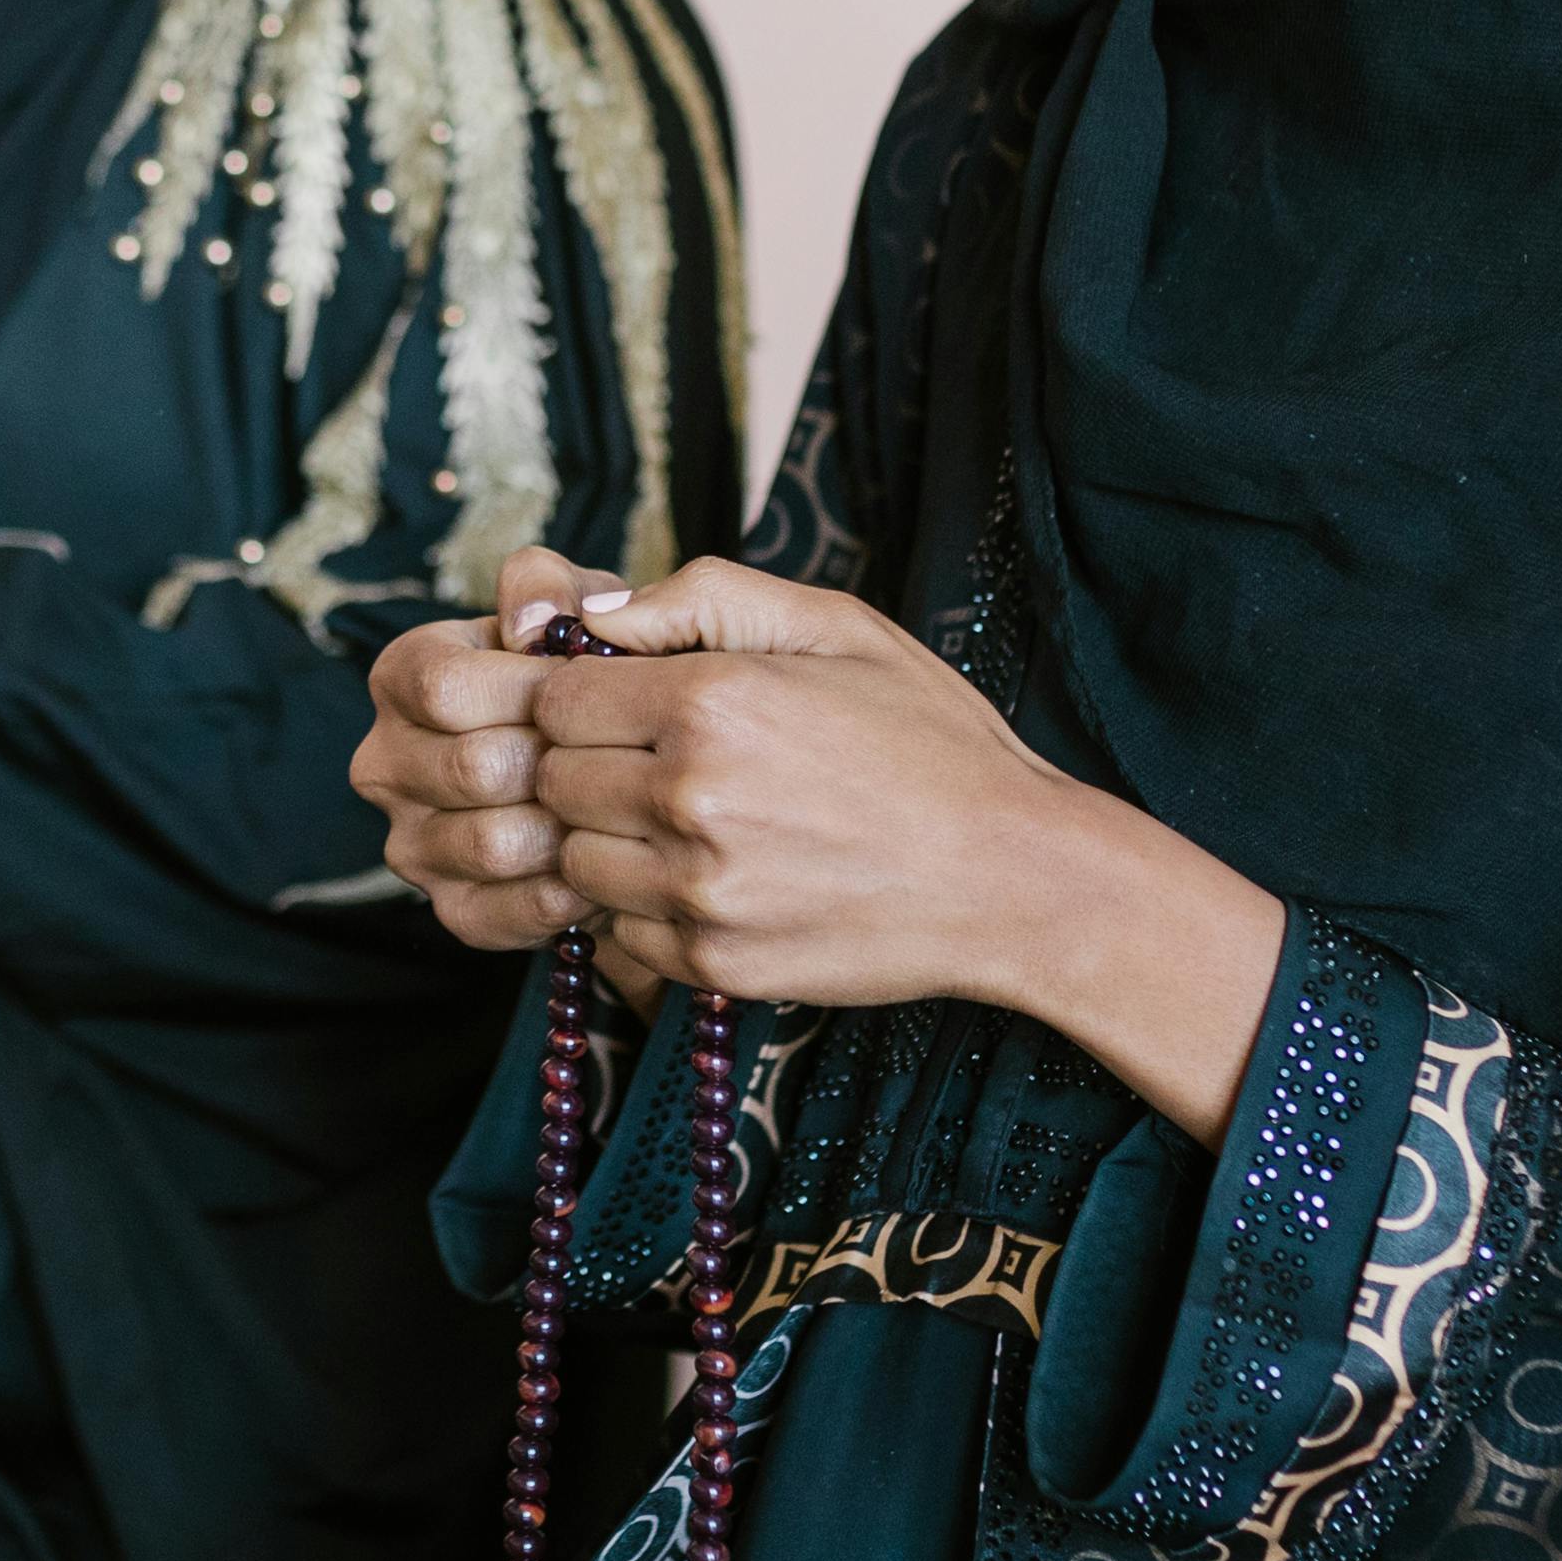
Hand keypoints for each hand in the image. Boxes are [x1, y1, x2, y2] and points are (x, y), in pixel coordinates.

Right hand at [354, 545, 618, 955]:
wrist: (624, 764)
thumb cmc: (593, 673)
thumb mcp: (580, 605)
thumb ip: (551, 588)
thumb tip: (532, 624)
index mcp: (402, 677)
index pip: (445, 689)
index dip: (529, 692)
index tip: (586, 690)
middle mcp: (385, 763)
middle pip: (471, 770)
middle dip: (558, 762)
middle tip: (612, 754)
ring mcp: (412, 845)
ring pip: (490, 845)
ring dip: (568, 828)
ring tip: (613, 807)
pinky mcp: (453, 911)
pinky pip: (508, 913)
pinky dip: (570, 892)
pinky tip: (605, 860)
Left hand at [365, 545, 1287, 1138]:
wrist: (1013, 877)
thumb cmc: (930, 740)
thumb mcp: (836, 626)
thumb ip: (704, 596)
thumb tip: (595, 609)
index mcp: (711, 701)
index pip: (551, 693)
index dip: (574, 693)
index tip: (614, 700)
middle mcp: (690, 799)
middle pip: (548, 779)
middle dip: (579, 766)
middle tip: (644, 761)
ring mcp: (697, 893)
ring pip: (571, 861)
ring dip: (602, 841)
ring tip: (679, 821)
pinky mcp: (712, 964)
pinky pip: (618, 932)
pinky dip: (641, 908)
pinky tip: (708, 878)